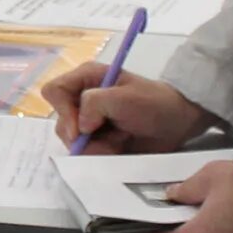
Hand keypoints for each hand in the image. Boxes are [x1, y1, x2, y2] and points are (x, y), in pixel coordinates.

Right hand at [46, 69, 211, 154]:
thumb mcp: (124, 97)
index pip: (54, 91)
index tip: (82, 128)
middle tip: (109, 137)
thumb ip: (94, 103)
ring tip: (119, 141)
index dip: (63, 111)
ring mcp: (89, 121)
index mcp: (86, 79)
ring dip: (95, 147)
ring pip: (72, 141)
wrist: (178, 123)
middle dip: (83, 136)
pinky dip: (101, 154)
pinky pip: (86, 153)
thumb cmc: (153, 103)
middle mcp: (82, 99)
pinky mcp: (97, 140)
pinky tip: (119, 148)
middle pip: (61, 122)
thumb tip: (80, 128)